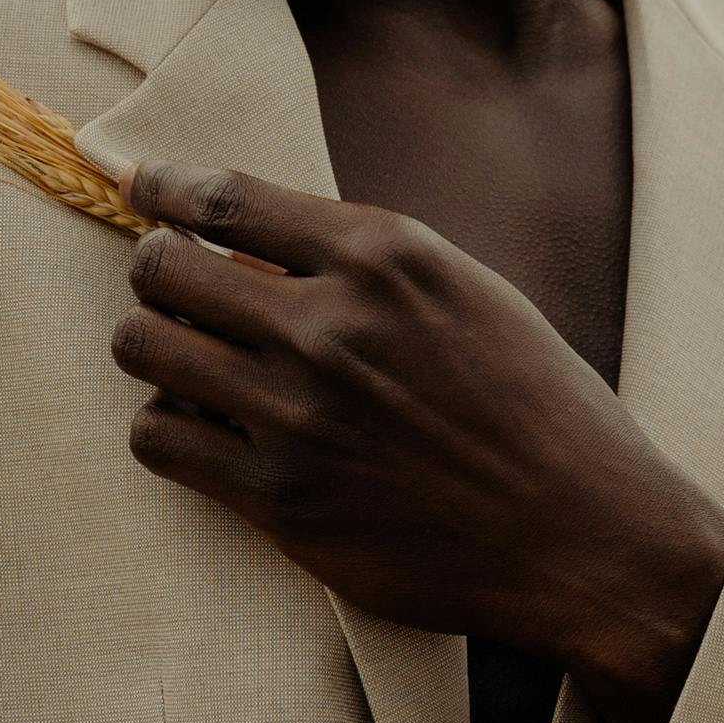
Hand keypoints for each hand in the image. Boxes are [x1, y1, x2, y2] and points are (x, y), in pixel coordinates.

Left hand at [113, 163, 723, 722]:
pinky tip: (204, 433)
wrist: (580, 534)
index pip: (225, 196)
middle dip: (156, 273)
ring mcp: (297, 412)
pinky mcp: (279, 496)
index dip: (166, 187)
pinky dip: (167, 430)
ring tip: (184, 362)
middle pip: (164, 268)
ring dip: (153, 349)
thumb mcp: (469, 294)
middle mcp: (330, 324)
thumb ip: (369, 264)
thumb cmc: (536, 408)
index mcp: (385, 256)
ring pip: (144, 349)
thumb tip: (258, 249)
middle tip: (171, 291)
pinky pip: (158, 438)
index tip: (144, 187)